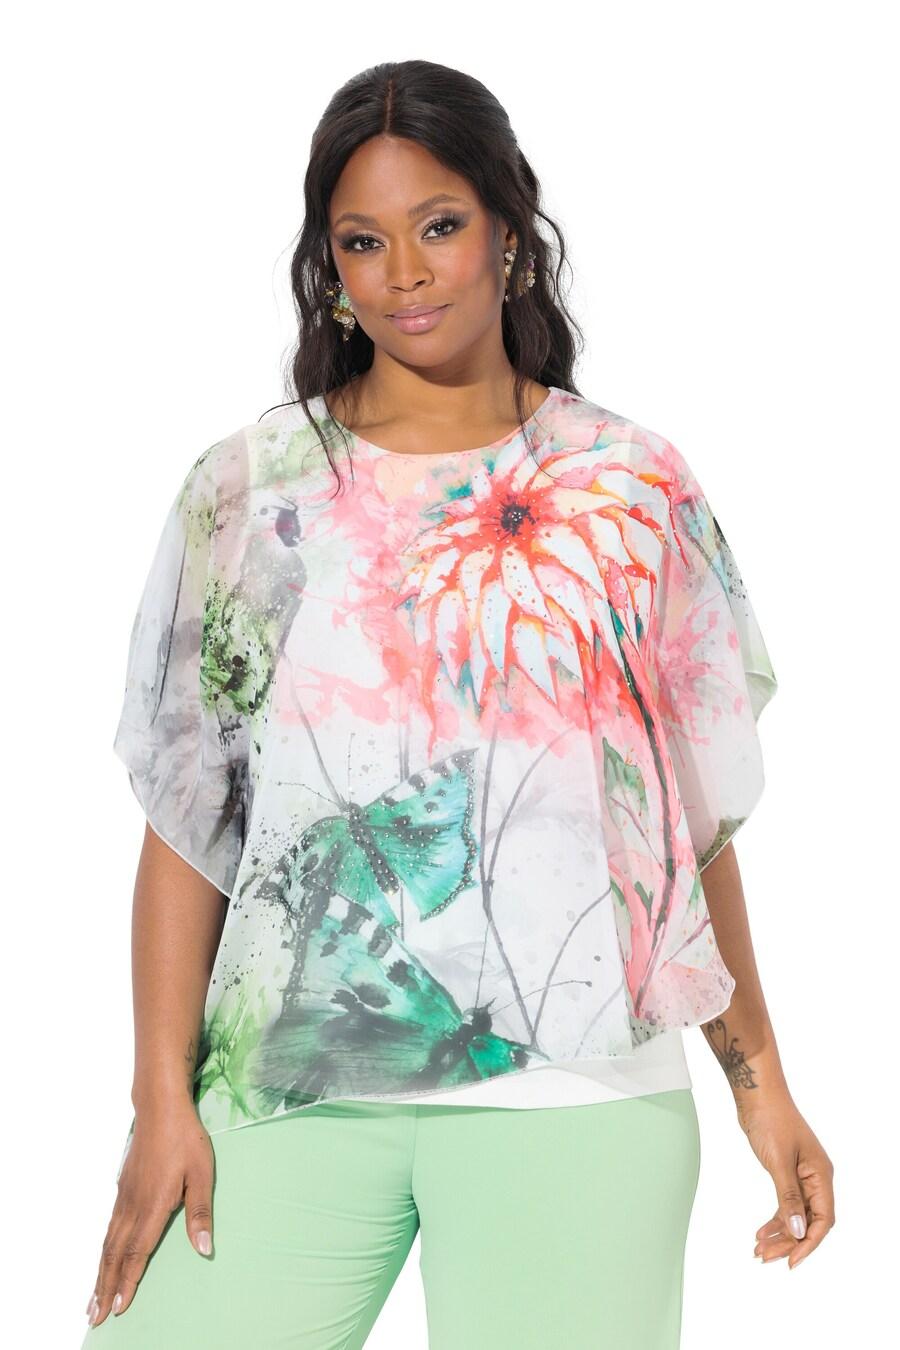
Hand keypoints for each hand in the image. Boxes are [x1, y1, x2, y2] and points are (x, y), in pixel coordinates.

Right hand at [85, 1096, 214, 1327]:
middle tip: (94, 1317)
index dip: (128, 1281)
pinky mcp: (123, 1188)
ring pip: (108, 1242)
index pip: (137, 1252)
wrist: (160, 1108)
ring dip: (99, 1272)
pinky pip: (109, 1227)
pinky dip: (102, 1249)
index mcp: (153, 1205)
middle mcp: (133, 1205)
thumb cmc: (186, 1140)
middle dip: (105, 1287)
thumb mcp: (202, 1174)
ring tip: (91, 1299)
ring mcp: (124, 1196)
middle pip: (115, 1254)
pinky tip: (102, 1257)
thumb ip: (199, 1213)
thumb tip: (205, 1249)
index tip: (118, 1308)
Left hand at [736, 1089, 834, 1268]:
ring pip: (795, 1214)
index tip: (791, 1260)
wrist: (756, 1094)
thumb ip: (788, 1197)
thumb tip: (798, 1230)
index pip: (823, 1220)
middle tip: (766, 1257)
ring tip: (759, 1249)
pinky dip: (775, 1218)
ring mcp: (801, 1175)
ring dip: (780, 1233)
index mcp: (821, 1175)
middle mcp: (815, 1177)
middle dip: (789, 1241)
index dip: (809, 1243)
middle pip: (808, 1220)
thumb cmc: (771, 1120)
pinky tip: (761, 1231)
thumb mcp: (779, 1161)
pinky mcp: (786, 1171)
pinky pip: (785, 1203)